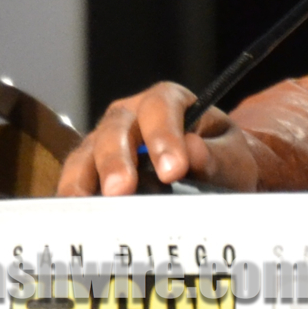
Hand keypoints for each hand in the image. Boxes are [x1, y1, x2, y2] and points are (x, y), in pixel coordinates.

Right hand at [56, 81, 258, 195]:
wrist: (214, 171)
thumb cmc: (220, 158)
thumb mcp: (233, 156)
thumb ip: (219, 156)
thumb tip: (194, 153)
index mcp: (167, 100)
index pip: (159, 108)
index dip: (163, 136)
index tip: (172, 170)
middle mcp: (130, 114)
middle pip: (115, 128)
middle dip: (116, 160)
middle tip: (120, 189)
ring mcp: (107, 137)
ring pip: (89, 150)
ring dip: (85, 176)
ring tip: (83, 201)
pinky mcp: (93, 163)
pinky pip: (78, 172)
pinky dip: (74, 189)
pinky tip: (74, 208)